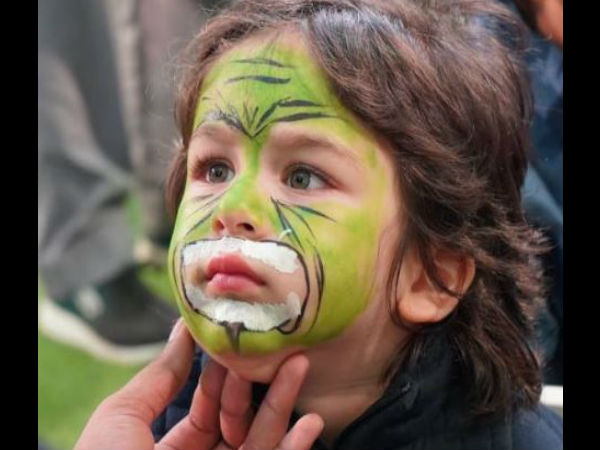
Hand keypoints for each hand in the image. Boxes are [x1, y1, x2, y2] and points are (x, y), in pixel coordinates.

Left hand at [74, 320, 323, 449]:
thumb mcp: (122, 418)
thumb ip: (160, 375)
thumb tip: (183, 328)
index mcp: (170, 448)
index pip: (205, 404)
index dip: (220, 373)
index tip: (235, 338)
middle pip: (238, 417)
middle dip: (255, 380)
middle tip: (274, 346)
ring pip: (261, 438)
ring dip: (282, 402)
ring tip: (299, 363)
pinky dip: (295, 448)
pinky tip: (311, 421)